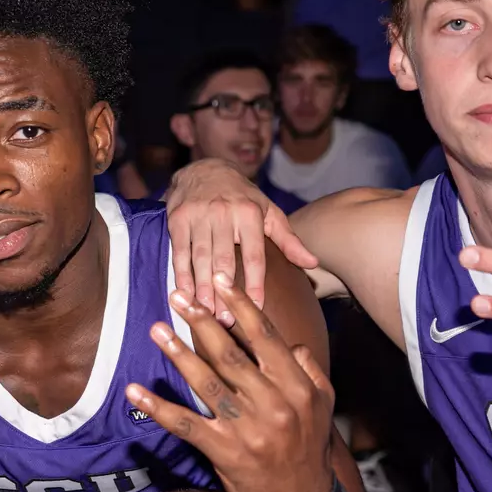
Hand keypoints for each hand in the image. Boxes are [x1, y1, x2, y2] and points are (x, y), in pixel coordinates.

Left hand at [126, 276, 335, 491]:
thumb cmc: (307, 449)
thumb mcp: (323, 405)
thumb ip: (309, 370)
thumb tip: (290, 342)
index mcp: (296, 387)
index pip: (264, 338)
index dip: (240, 306)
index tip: (220, 281)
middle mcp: (273, 403)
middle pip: (230, 354)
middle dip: (201, 322)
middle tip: (178, 296)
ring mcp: (247, 428)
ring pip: (206, 383)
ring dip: (178, 354)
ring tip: (157, 329)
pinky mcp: (224, 451)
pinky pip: (186, 424)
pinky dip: (159, 408)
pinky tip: (135, 392)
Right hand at [165, 157, 316, 318]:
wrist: (205, 169)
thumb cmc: (242, 197)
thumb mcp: (268, 212)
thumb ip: (289, 240)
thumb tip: (312, 263)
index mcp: (250, 214)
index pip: (254, 255)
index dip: (255, 284)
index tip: (256, 308)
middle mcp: (225, 213)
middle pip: (224, 261)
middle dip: (224, 293)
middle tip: (227, 321)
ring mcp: (199, 216)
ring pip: (200, 259)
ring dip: (202, 289)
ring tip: (206, 314)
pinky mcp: (178, 219)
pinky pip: (180, 253)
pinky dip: (181, 276)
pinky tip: (185, 295)